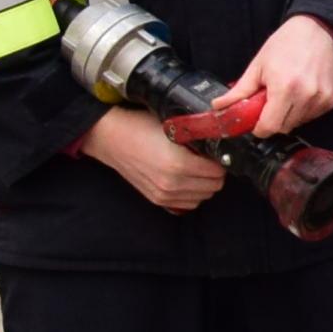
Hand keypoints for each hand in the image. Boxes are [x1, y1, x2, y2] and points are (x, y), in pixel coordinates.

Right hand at [78, 107, 227, 211]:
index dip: (220, 160)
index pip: (218, 172)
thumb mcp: (175, 127)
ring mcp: (164, 195)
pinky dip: (192, 194)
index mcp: (180, 165)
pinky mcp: (157, 200)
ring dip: (205, 184)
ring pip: (203, 197)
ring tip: (196, 168)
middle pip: (214, 186)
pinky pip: (188, 204)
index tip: (215, 152)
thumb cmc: (142, 127)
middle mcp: (173, 184)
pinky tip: (187, 179)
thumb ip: (199, 139)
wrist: (112, 138)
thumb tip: (220, 143)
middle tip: (207, 159)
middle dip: (215, 173)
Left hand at [232, 14, 332, 138]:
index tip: (256, 122)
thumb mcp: (258, 65)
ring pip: (300, 123)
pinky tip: (301, 93)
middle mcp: (306, 95)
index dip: (259, 128)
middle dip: (273, 121)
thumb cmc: (286, 44)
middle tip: (269, 104)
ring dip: (289, 116)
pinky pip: (313, 115)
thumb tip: (218, 107)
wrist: (318, 30)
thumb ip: (240, 91)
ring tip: (287, 95)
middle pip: (284, 128)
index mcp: (284, 87)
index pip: (269, 127)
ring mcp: (322, 98)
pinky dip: (304, 110)